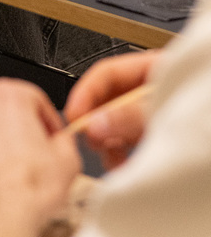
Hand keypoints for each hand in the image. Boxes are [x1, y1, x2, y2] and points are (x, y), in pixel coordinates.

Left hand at [0, 79, 80, 232]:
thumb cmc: (28, 191)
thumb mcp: (68, 160)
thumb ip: (65, 141)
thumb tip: (61, 144)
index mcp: (8, 97)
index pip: (34, 98)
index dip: (47, 120)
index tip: (52, 136)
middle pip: (3, 112)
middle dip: (18, 130)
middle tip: (34, 155)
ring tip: (13, 174)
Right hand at [64, 51, 157, 168]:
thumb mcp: (163, 108)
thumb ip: (130, 115)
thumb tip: (96, 123)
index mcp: (149, 70)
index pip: (105, 74)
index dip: (85, 94)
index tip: (73, 116)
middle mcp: (147, 90)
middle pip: (107, 101)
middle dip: (97, 123)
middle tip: (91, 139)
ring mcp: (150, 114)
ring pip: (115, 126)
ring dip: (109, 145)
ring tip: (111, 158)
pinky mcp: (154, 137)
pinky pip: (128, 145)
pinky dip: (122, 157)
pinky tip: (123, 167)